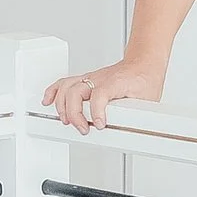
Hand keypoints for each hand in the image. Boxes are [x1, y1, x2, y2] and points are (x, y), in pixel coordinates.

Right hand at [46, 52, 167, 133]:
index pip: (100, 94)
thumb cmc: (145, 80)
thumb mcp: (148, 100)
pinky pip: (64, 83)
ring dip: (62, 106)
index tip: (101, 125)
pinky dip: (54, 92)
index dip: (97, 112)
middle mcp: (100, 79)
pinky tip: (49, 101)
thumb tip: (132, 132)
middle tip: (84, 129)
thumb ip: (138, 116)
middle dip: (75, 113)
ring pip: (67, 87)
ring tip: (66, 121)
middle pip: (76, 91)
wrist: (144, 64)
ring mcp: (91, 78)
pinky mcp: (86, 80)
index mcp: (116, 82)